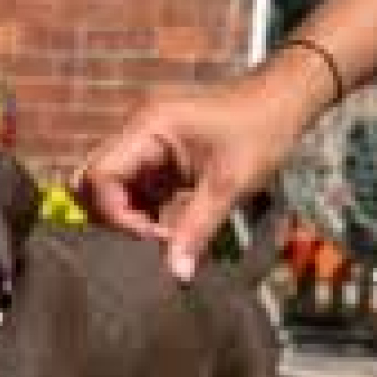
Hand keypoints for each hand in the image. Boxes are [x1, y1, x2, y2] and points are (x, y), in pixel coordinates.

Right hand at [74, 50, 334, 279]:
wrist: (284, 101)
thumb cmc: (261, 130)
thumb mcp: (229, 184)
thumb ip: (196, 230)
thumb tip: (176, 275)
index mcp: (147, 127)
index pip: (100, 175)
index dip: (116, 214)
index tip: (151, 236)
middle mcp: (136, 132)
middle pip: (92, 180)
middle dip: (112, 216)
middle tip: (148, 237)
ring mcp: (144, 144)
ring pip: (109, 188)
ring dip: (126, 216)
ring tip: (160, 234)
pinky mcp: (156, 159)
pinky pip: (131, 189)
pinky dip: (140, 212)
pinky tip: (166, 227)